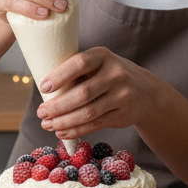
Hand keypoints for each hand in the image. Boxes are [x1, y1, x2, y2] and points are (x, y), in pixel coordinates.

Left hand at [35, 47, 154, 138]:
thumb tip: (45, 89)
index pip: (80, 63)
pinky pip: (95, 125)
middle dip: (58, 106)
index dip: (60, 75)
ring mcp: (122, 95)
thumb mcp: (99, 65)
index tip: (43, 87)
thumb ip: (78, 72)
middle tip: (40, 113)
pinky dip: (76, 130)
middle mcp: (116, 74)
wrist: (147, 92)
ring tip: (47, 125)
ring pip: (88, 112)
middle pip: (82, 93)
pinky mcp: (123, 115)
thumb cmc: (110, 76)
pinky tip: (62, 132)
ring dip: (64, 121)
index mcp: (104, 56)